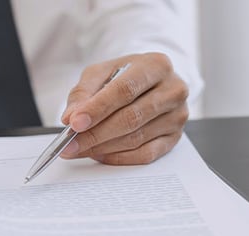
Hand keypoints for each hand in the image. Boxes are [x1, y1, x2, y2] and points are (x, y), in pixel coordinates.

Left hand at [60, 53, 188, 164]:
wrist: (152, 83)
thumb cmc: (126, 76)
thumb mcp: (102, 73)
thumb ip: (84, 92)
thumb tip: (71, 118)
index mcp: (156, 66)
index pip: (124, 90)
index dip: (97, 109)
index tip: (74, 123)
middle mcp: (173, 90)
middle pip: (131, 117)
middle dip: (95, 134)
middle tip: (70, 144)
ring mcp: (177, 116)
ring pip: (137, 138)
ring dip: (103, 147)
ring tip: (79, 149)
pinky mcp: (175, 137)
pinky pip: (146, 154)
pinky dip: (120, 157)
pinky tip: (100, 154)